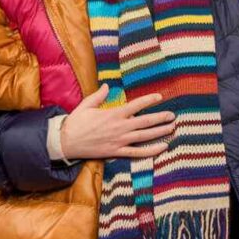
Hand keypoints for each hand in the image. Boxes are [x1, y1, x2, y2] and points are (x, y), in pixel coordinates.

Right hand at [60, 84, 174, 159]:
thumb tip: (107, 85)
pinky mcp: (117, 152)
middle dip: (161, 118)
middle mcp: (119, 127)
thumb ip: (99, 95)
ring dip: (160, 132)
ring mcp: (119, 141)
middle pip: (145, 121)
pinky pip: (137, 152)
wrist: (65, 142)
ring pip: (145, 136)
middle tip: (173, 115)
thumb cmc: (75, 123)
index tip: (160, 96)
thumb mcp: (86, 105)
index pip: (136, 105)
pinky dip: (151, 151)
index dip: (149, 100)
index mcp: (113, 114)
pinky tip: (162, 148)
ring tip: (172, 128)